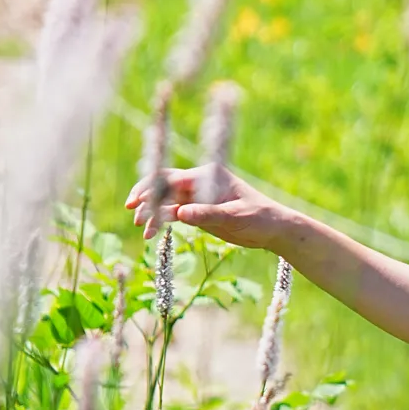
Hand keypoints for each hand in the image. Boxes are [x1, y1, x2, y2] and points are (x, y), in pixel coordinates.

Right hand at [125, 166, 290, 254]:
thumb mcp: (234, 217)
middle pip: (165, 186)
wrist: (274, 229)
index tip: (140, 202)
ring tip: (143, 231)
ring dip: (153, 213)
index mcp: (208, 176)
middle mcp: (200, 183)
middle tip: (134, 214)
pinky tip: (152, 233)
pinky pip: (174, 213)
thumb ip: (207, 214)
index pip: (174, 179)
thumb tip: (179, 214)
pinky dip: (162, 221)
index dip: (154, 189)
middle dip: (147, 198)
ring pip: (167, 201)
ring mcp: (198, 197)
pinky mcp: (198, 211)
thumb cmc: (259, 217)